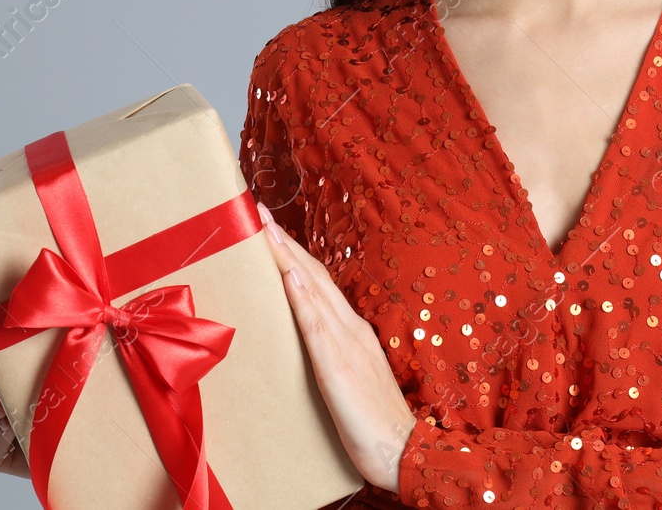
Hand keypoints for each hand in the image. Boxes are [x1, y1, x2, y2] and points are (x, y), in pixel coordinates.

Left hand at [257, 200, 416, 493]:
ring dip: (287, 257)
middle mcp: (350, 329)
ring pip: (312, 290)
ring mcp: (346, 345)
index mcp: (353, 331)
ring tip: (263, 230)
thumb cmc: (375, 423)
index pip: (318, 282)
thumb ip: (332, 354)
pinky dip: (302, 298)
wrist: (404, 450)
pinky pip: (316, 327)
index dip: (294, 253)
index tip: (270, 228)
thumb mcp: (351, 380)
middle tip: (257, 210)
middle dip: (284, 242)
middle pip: (313, 275)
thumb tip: (308, 339)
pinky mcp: (338, 367)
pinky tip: (289, 276)